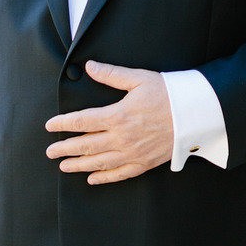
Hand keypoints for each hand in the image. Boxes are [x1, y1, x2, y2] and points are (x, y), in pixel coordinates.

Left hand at [45, 62, 173, 183]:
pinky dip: (104, 178)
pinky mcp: (144, 162)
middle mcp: (121, 138)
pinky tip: (92, 179)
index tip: (50, 126)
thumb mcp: (139, 78)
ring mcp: (132, 153)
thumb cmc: (169, 93)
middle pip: (85, 145)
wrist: (196, 113)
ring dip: (78, 165)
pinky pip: (119, 174)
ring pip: (98, 162)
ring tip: (64, 166)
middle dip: (65, 149)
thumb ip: (111, 74)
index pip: (82, 121)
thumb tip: (89, 66)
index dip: (63, 123)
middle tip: (50, 152)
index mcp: (117, 115)